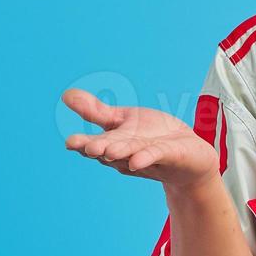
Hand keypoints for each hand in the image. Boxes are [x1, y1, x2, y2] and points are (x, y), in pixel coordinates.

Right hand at [61, 89, 219, 186]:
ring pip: (132, 153)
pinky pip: (157, 155)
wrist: (190, 156)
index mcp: (113, 144)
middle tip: (87, 148)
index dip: (83, 144)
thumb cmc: (153, 137)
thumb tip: (65, 94)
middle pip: (111, 151)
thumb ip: (96, 111)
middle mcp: (127, 155)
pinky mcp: (170, 155)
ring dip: (122, 152)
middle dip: (100, 149)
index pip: (95, 144)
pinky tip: (137, 161)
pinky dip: (147, 156)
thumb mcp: (124, 120)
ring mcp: (148, 157)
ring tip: (109, 151)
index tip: (70, 142)